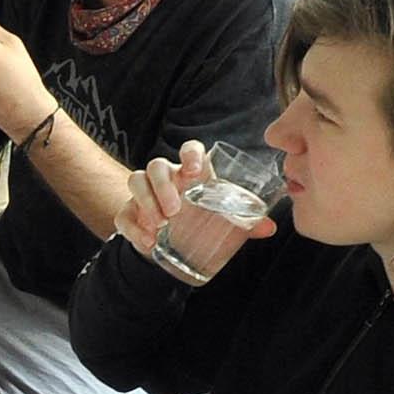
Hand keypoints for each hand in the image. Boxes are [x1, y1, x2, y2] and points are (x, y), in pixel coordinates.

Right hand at [113, 140, 278, 252]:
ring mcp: (144, 194)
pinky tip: (147, 242)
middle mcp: (166, 178)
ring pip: (136, 181)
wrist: (171, 244)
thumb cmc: (200, 221)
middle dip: (164, 186)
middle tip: (175, 211)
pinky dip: (133, 228)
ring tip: (159, 226)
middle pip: (157, 165)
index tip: (194, 171)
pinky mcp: (129, 213)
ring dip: (146, 202)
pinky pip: (123, 214)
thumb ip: (245, 222)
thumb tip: (269, 228)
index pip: (189, 148)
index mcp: (190, 172)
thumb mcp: (223, 220)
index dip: (190, 154)